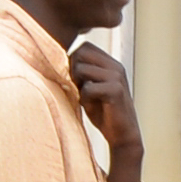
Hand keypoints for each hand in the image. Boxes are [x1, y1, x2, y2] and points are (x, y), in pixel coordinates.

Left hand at [68, 38, 149, 181]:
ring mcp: (117, 77)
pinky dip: (84, 98)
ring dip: (78, 85)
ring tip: (85, 98)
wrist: (122, 135)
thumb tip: (57, 60)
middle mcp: (115, 66)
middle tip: (78, 88)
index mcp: (111, 63)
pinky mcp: (116, 91)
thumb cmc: (104, 112)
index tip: (76, 79)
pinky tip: (91, 106)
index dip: (73, 60)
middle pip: (80, 52)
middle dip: (72, 69)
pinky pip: (87, 88)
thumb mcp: (90, 88)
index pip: (84, 47)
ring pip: (81, 69)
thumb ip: (81, 73)